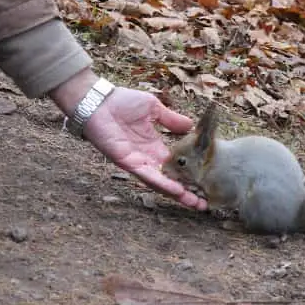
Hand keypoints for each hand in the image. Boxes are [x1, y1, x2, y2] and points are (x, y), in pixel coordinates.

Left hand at [50, 69, 207, 210]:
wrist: (99, 101)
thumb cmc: (123, 102)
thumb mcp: (154, 109)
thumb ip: (171, 120)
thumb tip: (191, 125)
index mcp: (154, 146)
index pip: (175, 166)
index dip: (188, 175)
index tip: (204, 183)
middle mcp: (147, 158)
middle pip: (170, 180)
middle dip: (186, 192)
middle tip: (204, 203)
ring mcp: (137, 162)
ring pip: (160, 183)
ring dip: (176, 193)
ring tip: (193, 202)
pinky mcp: (127, 162)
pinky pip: (147, 176)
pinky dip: (161, 183)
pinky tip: (176, 190)